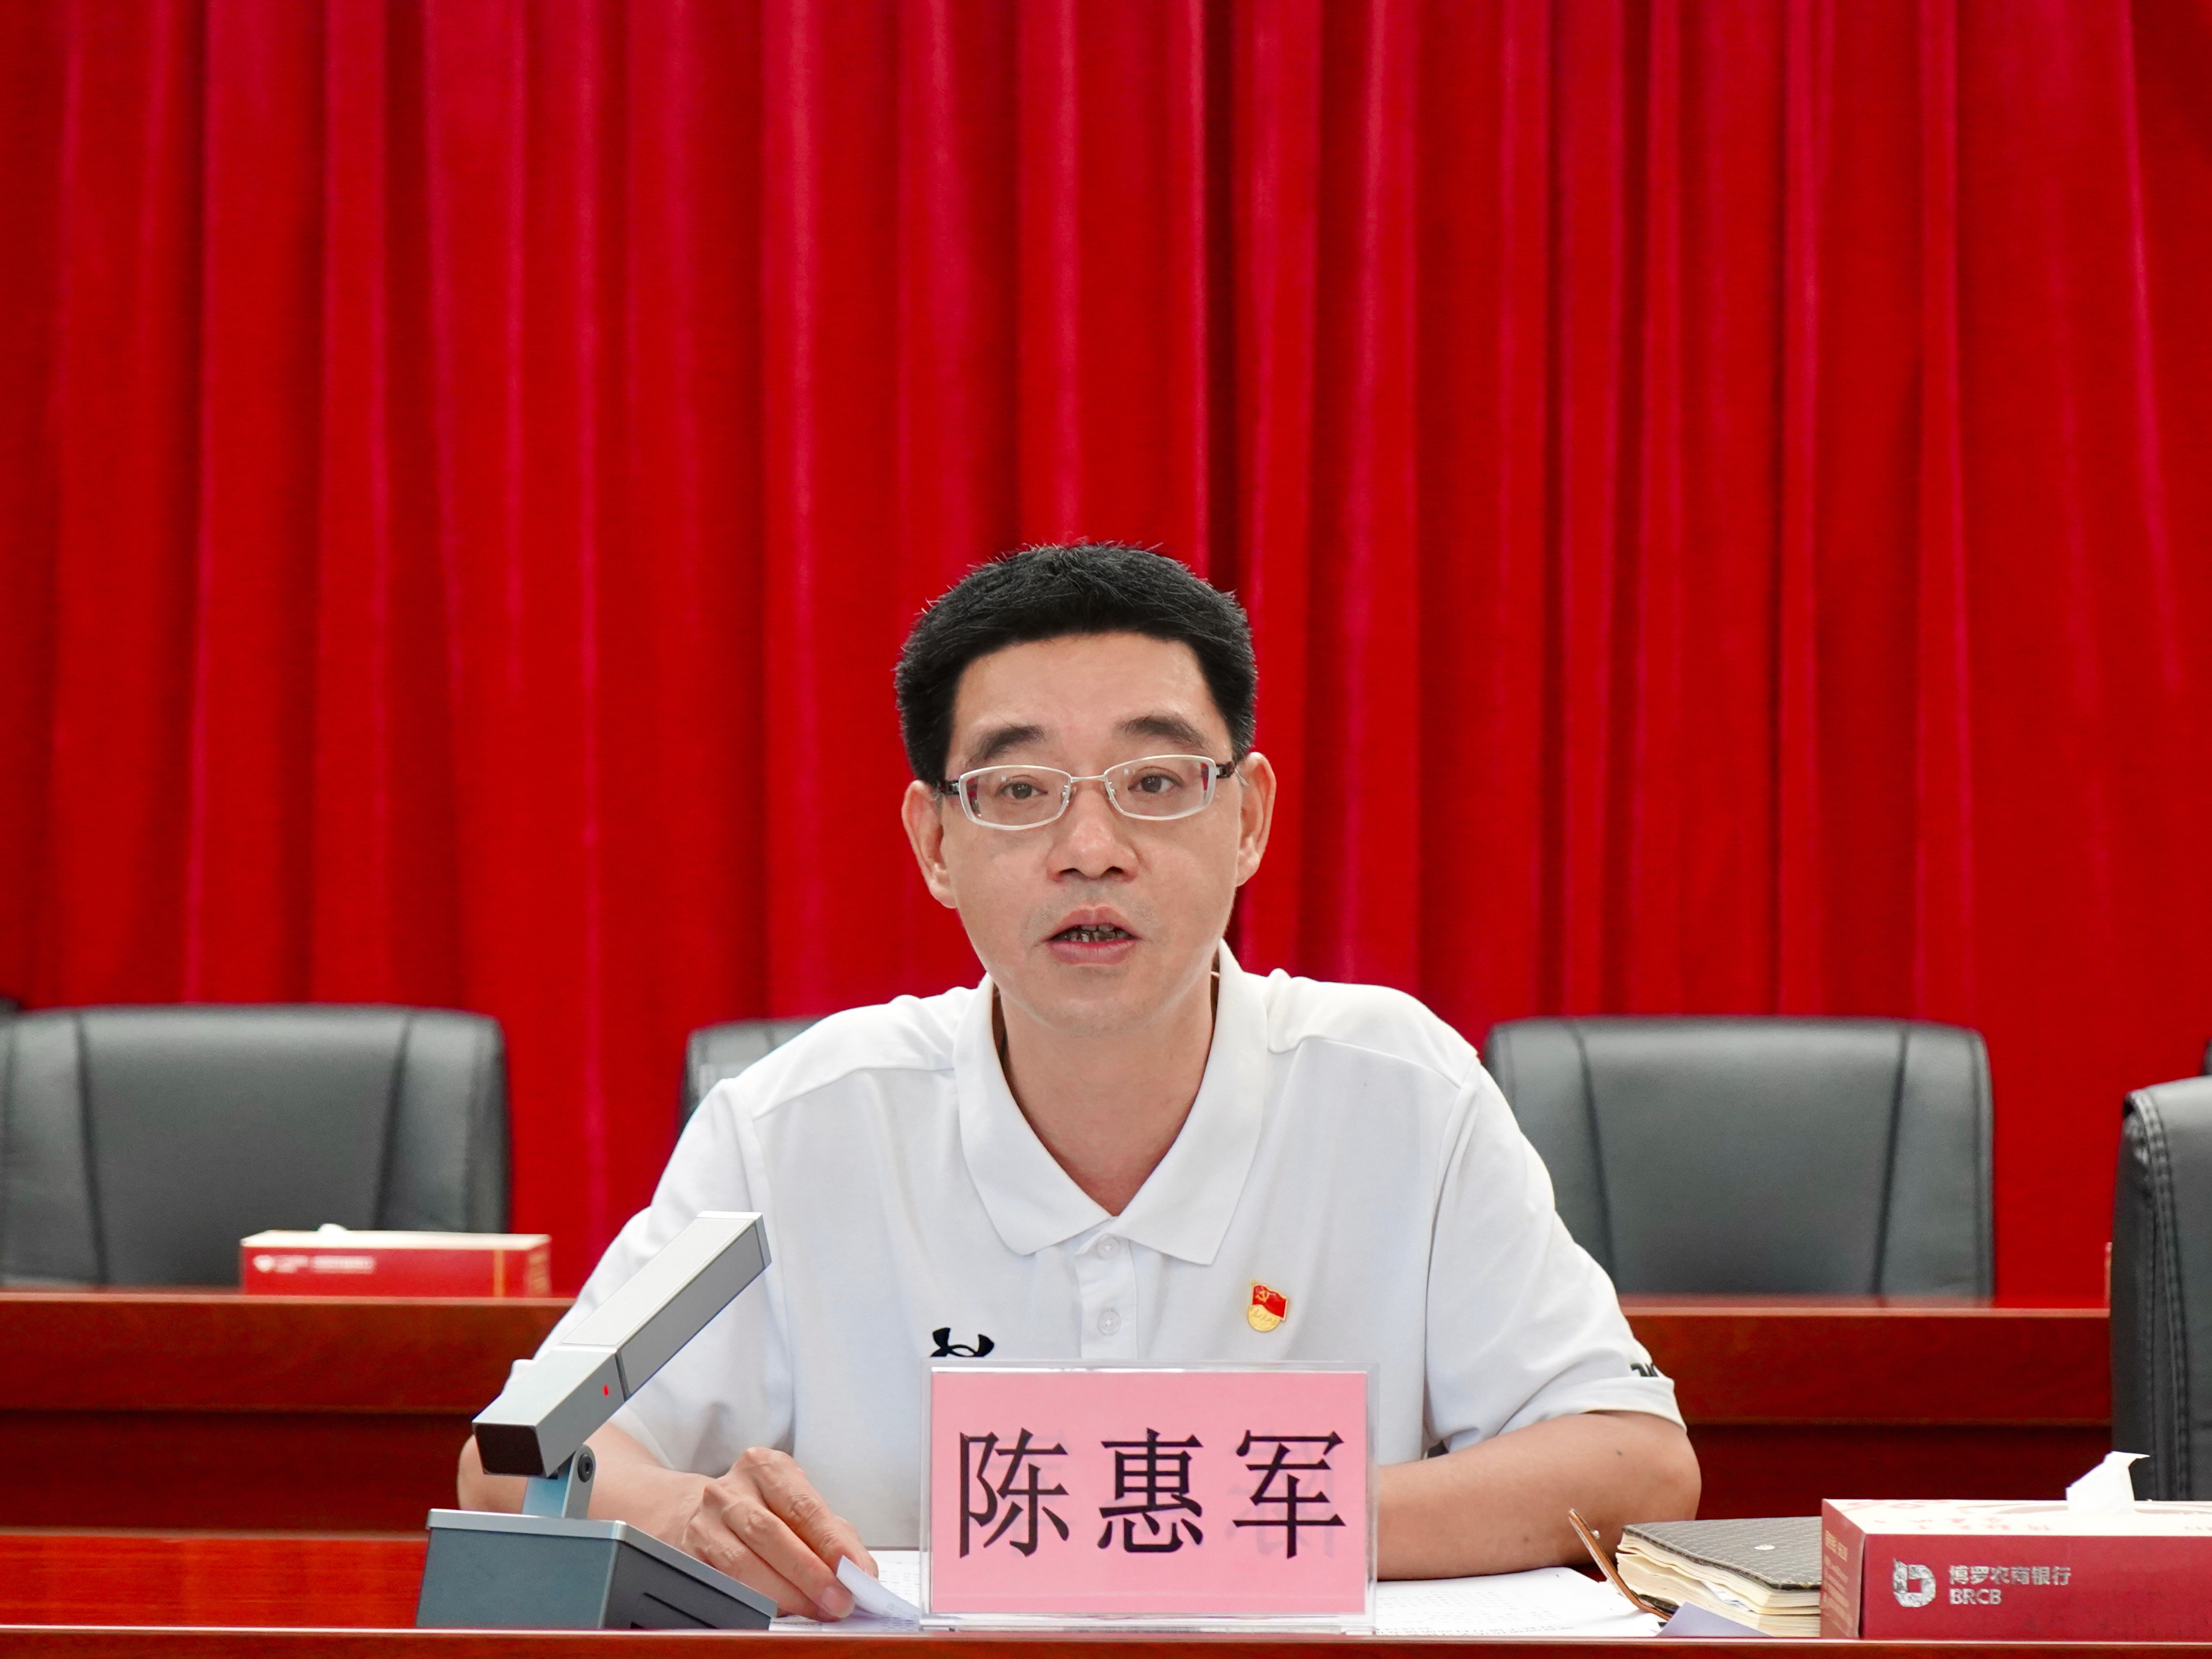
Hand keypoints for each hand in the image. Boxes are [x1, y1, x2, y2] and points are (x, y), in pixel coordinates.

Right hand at [681, 1446, 877, 1618]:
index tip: (854, 1571)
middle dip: (809, 1573)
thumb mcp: (799, 1507)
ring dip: (784, 1594)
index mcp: (765, 1468)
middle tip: (838, 1600)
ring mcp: (704, 1523)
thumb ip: (835, 1535)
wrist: (696, 1513)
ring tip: (814, 1610)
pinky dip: (753, 1602)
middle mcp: (730, 1491)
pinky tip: (776, 1613)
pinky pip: (722, 1584)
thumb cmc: (762, 1511)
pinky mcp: (687, 1557)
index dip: (830, 1542)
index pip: (803, 1506)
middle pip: (771, 1534)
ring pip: (742, 1564)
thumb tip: (862, 1572)